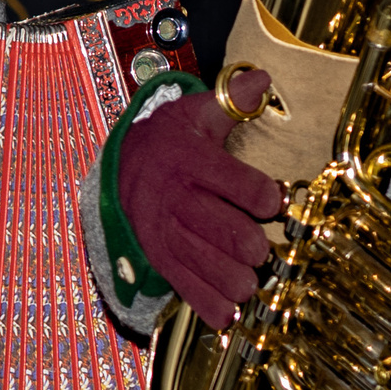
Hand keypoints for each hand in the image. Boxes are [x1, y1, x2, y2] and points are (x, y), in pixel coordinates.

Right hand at [117, 70, 286, 328]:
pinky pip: (188, 289)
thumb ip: (231, 103)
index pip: (241, 186)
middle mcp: (175, 199)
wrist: (117, 168)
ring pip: (212, 267)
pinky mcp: (158, 258)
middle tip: (262, 247)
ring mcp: (164, 232)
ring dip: (240, 279)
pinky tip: (230, 309)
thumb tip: (262, 81)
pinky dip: (213, 306)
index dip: (267, 198)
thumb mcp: (193, 114)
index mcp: (189, 161)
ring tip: (250, 277)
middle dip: (256, 246)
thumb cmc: (168, 141)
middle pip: (232, 235)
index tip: (273, 201)